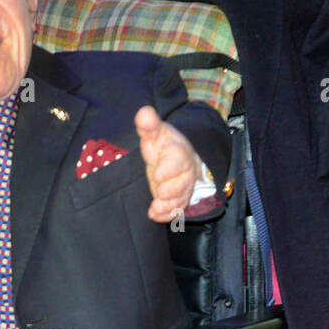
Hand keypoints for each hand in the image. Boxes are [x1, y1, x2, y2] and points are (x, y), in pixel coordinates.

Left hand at [136, 105, 199, 224]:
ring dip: (168, 205)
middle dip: (171, 190)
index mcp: (178, 152)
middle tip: (159, 192)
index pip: (178, 160)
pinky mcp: (179, 199)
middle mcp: (185, 171)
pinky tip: (155, 215)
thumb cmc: (163, 145)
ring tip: (155, 209)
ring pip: (181, 199)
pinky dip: (167, 215)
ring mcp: (183, 187)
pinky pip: (177, 210)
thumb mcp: (156, 132)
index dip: (169, 168)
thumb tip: (143, 113)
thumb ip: (149, 124)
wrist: (175, 158)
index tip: (158, 174)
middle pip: (183, 183)